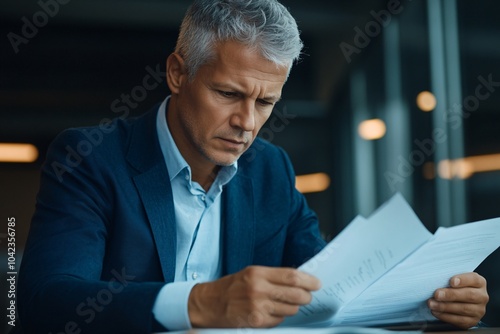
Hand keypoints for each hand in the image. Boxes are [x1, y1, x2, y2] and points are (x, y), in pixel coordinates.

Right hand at [187, 266, 320, 327]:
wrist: (208, 304)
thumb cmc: (230, 288)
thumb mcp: (250, 274)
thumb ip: (272, 277)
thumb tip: (298, 281)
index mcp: (257, 273)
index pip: (291, 276)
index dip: (308, 280)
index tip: (316, 283)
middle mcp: (258, 289)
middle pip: (296, 293)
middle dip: (306, 296)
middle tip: (308, 296)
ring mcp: (258, 307)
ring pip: (290, 309)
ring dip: (293, 308)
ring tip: (284, 304)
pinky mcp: (257, 322)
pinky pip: (279, 321)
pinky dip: (280, 317)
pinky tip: (271, 312)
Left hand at [428, 272, 488, 328]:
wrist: (458, 301)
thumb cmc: (454, 286)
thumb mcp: (454, 279)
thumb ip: (448, 277)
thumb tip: (435, 278)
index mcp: (479, 282)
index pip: (474, 279)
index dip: (463, 280)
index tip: (451, 281)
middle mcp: (482, 296)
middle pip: (469, 295)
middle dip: (451, 295)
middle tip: (437, 294)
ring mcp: (479, 310)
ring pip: (464, 309)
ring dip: (445, 307)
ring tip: (432, 304)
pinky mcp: (472, 321)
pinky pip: (460, 320)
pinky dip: (446, 316)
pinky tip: (436, 312)